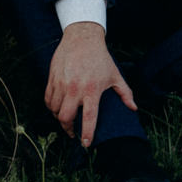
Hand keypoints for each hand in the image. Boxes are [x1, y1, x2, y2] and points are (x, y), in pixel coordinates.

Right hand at [45, 22, 135, 147]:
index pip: (88, 117)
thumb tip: (134, 109)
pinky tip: (57, 107)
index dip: (86, 133)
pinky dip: (51, 107)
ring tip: (66, 119)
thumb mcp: (115, 75)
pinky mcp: (52, 78)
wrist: (82, 37)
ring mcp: (62, 83)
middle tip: (73, 132)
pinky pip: (47, 99)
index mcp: (92, 90)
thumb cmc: (100, 58)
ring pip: (54, 110)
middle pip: (65, 117)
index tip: (85, 143)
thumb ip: (125, 93)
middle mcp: (75, 88)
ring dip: (59, 118)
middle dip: (68, 129)